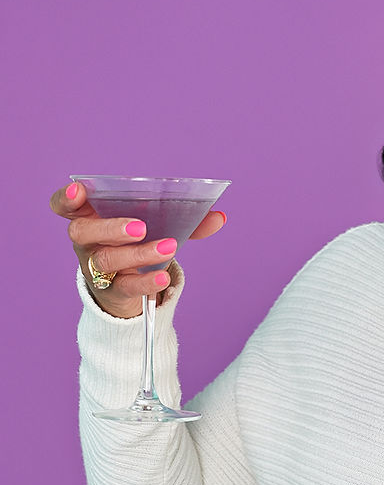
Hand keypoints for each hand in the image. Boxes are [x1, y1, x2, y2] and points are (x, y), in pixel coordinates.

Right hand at [50, 180, 226, 319]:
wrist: (133, 286)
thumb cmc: (139, 245)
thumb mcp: (159, 228)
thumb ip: (187, 221)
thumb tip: (219, 217)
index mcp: (91, 217)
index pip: (64, 206)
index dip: (66, 199)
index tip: (78, 192)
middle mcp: (87, 242)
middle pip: (82, 232)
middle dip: (110, 227)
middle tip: (140, 227)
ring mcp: (96, 268)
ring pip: (107, 260)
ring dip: (138, 254)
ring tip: (168, 248)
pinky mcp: (111, 291)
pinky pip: (124, 287)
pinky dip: (146, 281)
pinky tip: (164, 276)